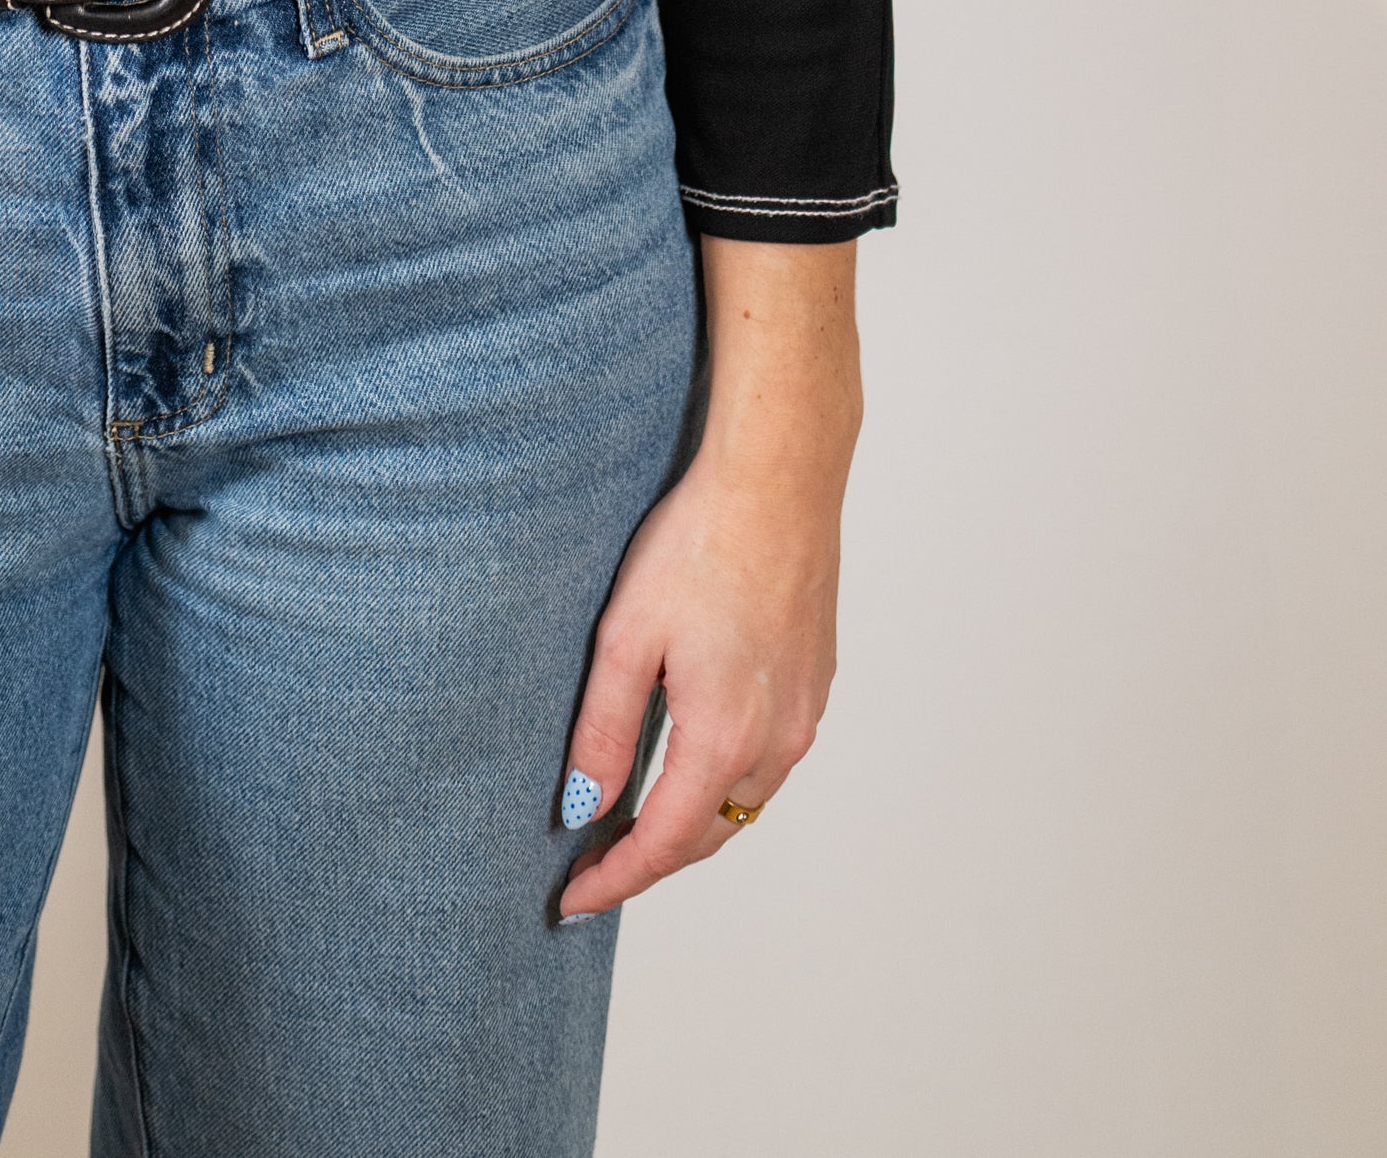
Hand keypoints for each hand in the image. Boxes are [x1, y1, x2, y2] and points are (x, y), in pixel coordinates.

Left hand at [554, 236, 858, 919]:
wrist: (779, 482)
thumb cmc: (699, 546)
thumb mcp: (626, 637)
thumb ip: (603, 728)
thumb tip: (583, 806)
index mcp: (723, 737)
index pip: (663, 843)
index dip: (615, 880)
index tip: (572, 903)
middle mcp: (775, 742)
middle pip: (707, 834)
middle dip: (650, 861)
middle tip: (593, 869)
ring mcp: (804, 714)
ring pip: (743, 801)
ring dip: (691, 823)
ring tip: (634, 824)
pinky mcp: (814, 683)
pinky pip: (768, 761)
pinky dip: (725, 781)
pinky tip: (693, 760)